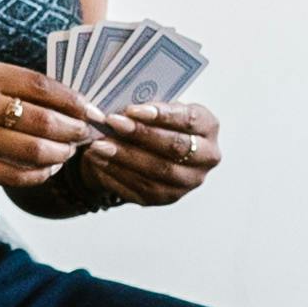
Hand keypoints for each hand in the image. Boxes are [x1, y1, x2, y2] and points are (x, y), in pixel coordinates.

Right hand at [0, 56, 99, 191]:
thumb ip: (4, 78)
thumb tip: (54, 95)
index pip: (41, 85)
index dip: (72, 99)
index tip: (89, 107)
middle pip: (43, 120)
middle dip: (73, 130)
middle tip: (86, 134)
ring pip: (31, 150)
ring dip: (59, 155)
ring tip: (68, 153)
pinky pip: (10, 175)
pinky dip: (35, 176)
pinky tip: (45, 171)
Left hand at [57, 101, 219, 209]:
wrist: (151, 151)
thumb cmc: (155, 123)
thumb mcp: (157, 110)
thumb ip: (147, 109)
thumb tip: (120, 111)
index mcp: (208, 127)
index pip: (189, 120)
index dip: (161, 115)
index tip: (132, 109)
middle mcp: (207, 157)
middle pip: (174, 147)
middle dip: (140, 134)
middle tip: (111, 123)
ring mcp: (188, 181)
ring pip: (157, 170)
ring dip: (124, 156)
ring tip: (98, 144)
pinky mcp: (168, 198)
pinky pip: (142, 188)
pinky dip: (117, 174)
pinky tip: (100, 162)